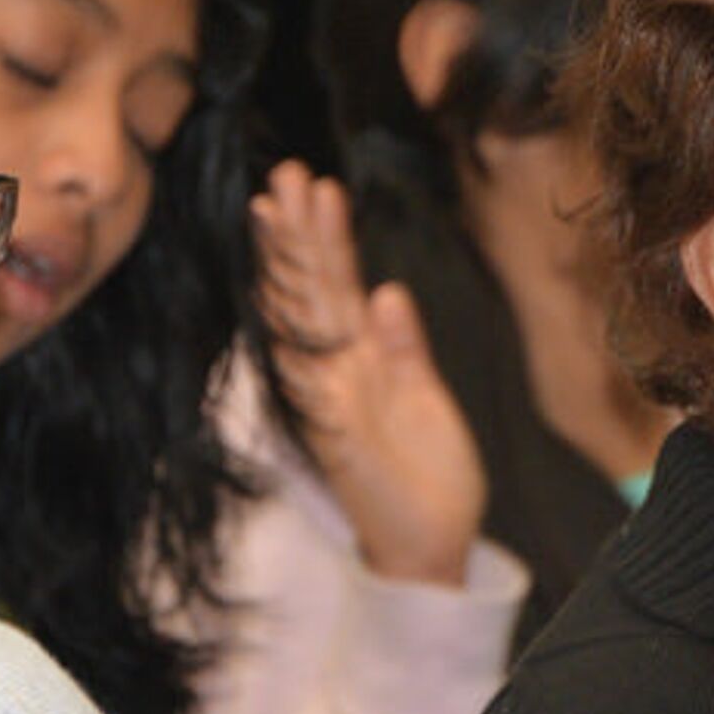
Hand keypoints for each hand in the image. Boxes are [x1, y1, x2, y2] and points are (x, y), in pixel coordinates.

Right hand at [252, 160, 486, 584]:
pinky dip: (300, 344)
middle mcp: (340, 374)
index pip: (337, 288)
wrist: (433, 541)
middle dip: (299, 233)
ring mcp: (332, 401)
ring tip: (280, 208)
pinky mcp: (336, 436)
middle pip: (313, 291)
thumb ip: (405, 348)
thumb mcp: (427, 397)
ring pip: (305, 322)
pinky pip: (312, 383)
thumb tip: (386, 292)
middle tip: (286, 172)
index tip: (315, 186)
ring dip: (293, 267)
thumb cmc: (429, 473)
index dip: (325, 239)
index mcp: (365, 361)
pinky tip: (283, 299)